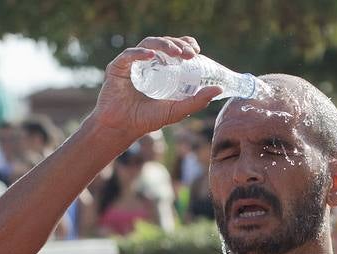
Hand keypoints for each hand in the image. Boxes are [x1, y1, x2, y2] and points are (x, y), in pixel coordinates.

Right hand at [89, 36, 222, 141]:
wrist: (123, 128)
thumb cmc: (148, 119)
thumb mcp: (177, 110)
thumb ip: (197, 101)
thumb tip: (219, 89)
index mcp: (161, 68)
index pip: (175, 48)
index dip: (185, 44)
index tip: (196, 51)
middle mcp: (147, 62)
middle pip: (163, 43)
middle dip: (178, 45)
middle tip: (190, 54)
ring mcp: (132, 63)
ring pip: (148, 44)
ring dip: (163, 45)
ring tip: (176, 53)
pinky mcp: (117, 67)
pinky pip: (129, 55)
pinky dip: (140, 53)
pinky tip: (151, 55)